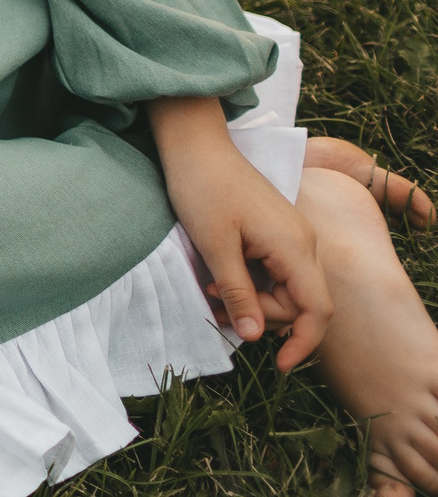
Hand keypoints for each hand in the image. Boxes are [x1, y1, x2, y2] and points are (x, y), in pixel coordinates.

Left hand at [153, 95, 332, 367]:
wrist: (195, 145)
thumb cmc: (202, 189)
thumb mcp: (214, 247)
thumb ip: (237, 293)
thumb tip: (253, 337)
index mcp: (295, 247)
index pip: (317, 309)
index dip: (303, 342)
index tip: (279, 365)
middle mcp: (303, 243)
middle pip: (300, 303)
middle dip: (262, 316)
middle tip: (215, 308)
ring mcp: (292, 236)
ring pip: (286, 289)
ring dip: (253, 301)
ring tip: (210, 294)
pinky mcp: (277, 231)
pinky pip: (275, 271)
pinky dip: (251, 283)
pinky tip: (219, 279)